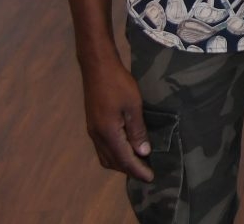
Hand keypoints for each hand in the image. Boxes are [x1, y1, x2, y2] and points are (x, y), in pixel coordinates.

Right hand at [80, 52, 152, 180]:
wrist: (97, 66)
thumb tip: (143, 153)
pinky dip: (114, 154)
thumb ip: (137, 131)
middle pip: (113, 162)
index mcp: (108, 133)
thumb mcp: (133, 106)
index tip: (150, 178)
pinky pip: (102, 148)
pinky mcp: (92, 124)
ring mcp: (92, 130)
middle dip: (129, 170)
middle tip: (146, 172)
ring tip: (137, 163)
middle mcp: (97, 136)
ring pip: (105, 156)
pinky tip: (124, 148)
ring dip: (120, 163)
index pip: (124, 159)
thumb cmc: (118, 83)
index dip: (138, 170)